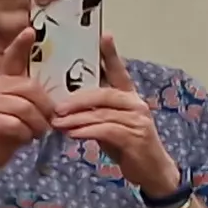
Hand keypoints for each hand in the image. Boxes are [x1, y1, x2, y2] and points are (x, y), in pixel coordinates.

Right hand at [0, 29, 55, 181]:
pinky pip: (16, 124)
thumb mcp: (26, 112)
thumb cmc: (10, 131)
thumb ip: (36, 100)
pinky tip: (23, 138)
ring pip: (25, 108)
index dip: (20, 45)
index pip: (11, 59)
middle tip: (48, 123)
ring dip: (38, 125)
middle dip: (46, 108)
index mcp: (5, 82)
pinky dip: (26, 134)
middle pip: (30, 88)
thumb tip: (60, 100)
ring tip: (36, 132)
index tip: (30, 30)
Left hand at [47, 37, 179, 198]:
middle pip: (103, 94)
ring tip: (57, 124)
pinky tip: (73, 135)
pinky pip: (106, 130)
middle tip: (55, 107)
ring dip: (76, 119)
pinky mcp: (136, 137)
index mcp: (130, 98)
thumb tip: (65, 110)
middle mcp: (136, 104)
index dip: (111, 54)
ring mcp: (139, 120)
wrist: (153, 172)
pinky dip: (87, 132)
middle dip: (76, 101)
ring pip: (101, 113)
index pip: (119, 72)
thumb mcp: (111, 127)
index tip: (104, 35)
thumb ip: (95, 114)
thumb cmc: (129, 148)